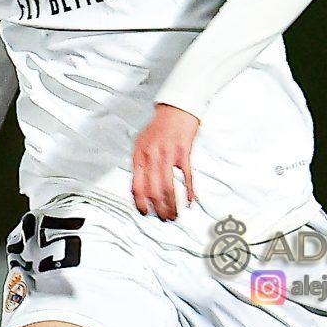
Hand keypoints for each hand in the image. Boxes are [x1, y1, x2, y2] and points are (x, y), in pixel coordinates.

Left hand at [132, 103, 199, 219]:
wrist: (176, 109)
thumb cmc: (160, 127)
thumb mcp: (142, 144)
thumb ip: (140, 164)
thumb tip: (139, 187)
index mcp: (139, 155)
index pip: (136, 186)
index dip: (140, 203)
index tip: (145, 213)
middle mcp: (152, 156)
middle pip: (154, 191)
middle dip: (159, 209)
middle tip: (164, 218)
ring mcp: (168, 154)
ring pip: (169, 188)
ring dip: (173, 205)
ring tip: (175, 214)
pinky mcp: (184, 152)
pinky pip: (186, 177)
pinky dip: (189, 192)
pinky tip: (190, 201)